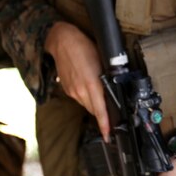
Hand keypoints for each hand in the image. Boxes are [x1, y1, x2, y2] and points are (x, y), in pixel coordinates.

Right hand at [44, 22, 109, 137]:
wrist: (62, 41)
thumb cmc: (84, 46)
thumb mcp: (101, 61)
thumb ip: (106, 78)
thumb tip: (113, 89)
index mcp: (92, 84)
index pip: (100, 110)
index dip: (105, 124)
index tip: (108, 135)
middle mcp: (80, 91)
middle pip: (94, 110)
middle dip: (102, 114)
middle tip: (111, 117)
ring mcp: (72, 91)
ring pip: (87, 105)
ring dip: (94, 105)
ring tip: (100, 98)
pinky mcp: (67, 89)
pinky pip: (79, 99)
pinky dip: (86, 98)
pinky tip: (89, 89)